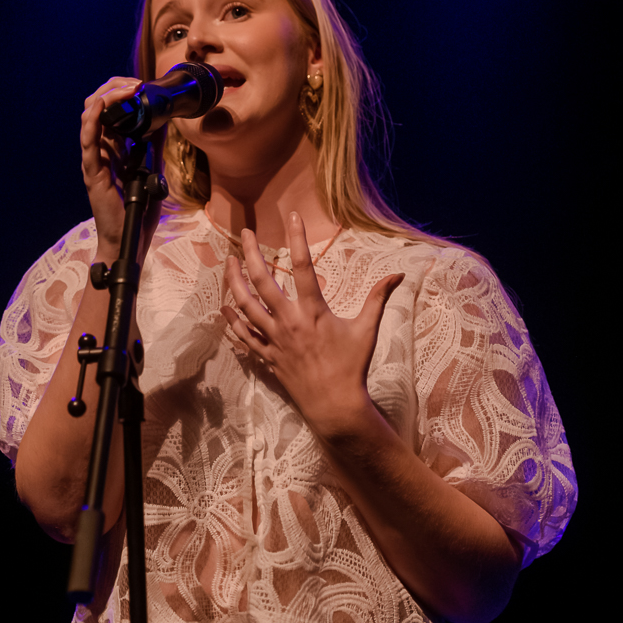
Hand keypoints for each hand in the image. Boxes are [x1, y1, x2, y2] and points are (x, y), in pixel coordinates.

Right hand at [80, 76, 141, 257]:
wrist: (129, 240)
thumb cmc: (137, 211)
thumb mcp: (152, 171)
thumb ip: (154, 147)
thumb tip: (164, 123)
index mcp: (113, 147)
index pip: (111, 109)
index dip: (122, 92)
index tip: (141, 86)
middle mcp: (100, 149)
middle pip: (98, 107)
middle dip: (115, 88)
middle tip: (135, 83)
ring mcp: (94, 159)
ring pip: (90, 117)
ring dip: (107, 97)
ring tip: (125, 88)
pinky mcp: (92, 171)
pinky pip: (87, 141)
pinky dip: (91, 120)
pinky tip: (100, 106)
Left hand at [221, 212, 403, 442]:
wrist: (335, 406)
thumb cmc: (352, 367)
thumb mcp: (366, 330)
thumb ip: (378, 299)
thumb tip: (398, 275)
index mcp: (313, 311)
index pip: (303, 266)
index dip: (298, 238)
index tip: (293, 217)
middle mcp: (289, 321)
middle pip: (262, 281)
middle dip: (251, 254)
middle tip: (244, 234)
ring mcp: (274, 339)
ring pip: (246, 306)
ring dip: (234, 282)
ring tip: (228, 263)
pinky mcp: (267, 356)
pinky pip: (244, 336)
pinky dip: (233, 321)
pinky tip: (224, 308)